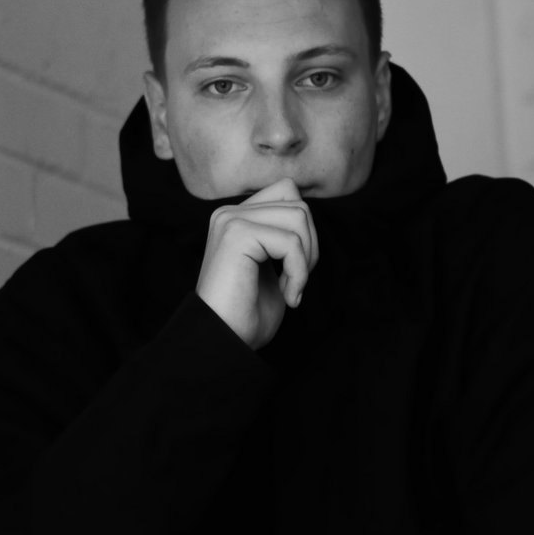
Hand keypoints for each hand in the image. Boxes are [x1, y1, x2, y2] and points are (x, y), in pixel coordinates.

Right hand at [195, 178, 318, 349]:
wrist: (223, 343)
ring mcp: (230, 221)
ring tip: (292, 288)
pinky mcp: (236, 235)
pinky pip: (290, 241)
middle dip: (310, 245)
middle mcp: (229, 213)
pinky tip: (288, 295)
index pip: (288, 192)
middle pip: (298, 203)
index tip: (295, 269)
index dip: (304, 230)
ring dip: (305, 259)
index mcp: (236, 218)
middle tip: (296, 281)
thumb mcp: (272, 267)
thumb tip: (307, 216)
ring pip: (299, 216)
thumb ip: (284, 237)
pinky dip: (299, 272)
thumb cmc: (248, 315)